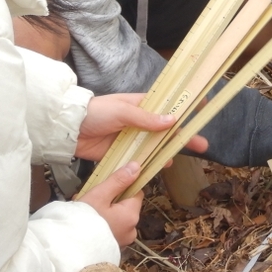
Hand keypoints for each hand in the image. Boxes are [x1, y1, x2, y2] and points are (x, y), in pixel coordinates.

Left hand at [76, 93, 207, 161]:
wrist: (69, 130)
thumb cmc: (96, 112)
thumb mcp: (123, 111)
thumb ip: (146, 118)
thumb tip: (172, 120)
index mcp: (142, 105)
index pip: (168, 106)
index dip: (184, 108)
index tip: (202, 109)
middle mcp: (140, 122)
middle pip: (166, 130)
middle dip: (184, 136)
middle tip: (202, 145)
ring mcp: (132, 139)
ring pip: (155, 146)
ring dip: (169, 151)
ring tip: (184, 158)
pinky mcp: (123, 154)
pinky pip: (141, 159)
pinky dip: (152, 163)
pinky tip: (162, 166)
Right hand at [77, 161, 143, 246]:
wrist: (67, 251)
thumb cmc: (83, 220)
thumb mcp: (100, 195)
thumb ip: (119, 181)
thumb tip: (137, 167)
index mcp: (132, 216)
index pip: (136, 193)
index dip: (124, 186)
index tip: (108, 185)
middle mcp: (131, 230)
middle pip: (125, 206)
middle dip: (110, 200)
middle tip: (90, 198)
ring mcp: (122, 242)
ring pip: (116, 219)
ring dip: (104, 212)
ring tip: (84, 210)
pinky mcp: (111, 249)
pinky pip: (109, 231)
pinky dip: (101, 225)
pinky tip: (85, 223)